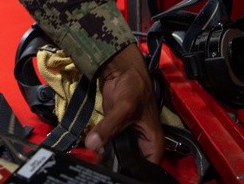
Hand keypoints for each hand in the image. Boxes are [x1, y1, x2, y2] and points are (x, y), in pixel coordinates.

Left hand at [84, 45, 164, 162]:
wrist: (121, 70)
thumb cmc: (134, 87)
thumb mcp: (124, 108)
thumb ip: (109, 127)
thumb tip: (92, 144)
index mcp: (153, 145)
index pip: (145, 169)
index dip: (131, 173)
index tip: (114, 174)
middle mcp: (142, 147)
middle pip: (130, 166)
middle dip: (116, 167)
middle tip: (99, 170)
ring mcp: (127, 141)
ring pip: (117, 159)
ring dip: (105, 159)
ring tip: (92, 160)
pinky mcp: (114, 134)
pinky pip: (107, 148)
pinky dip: (99, 150)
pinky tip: (90, 152)